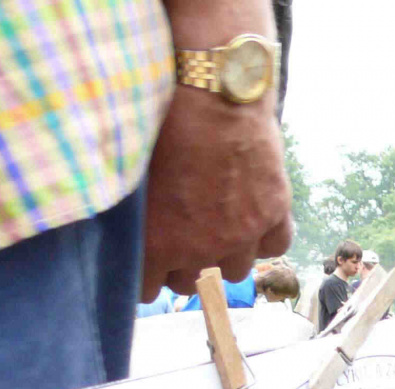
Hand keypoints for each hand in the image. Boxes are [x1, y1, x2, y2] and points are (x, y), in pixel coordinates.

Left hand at [142, 0, 292, 298]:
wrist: (210, 92)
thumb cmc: (159, 123)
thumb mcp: (128, 172)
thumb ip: (128, 215)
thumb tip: (119, 232)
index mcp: (158, 242)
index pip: (146, 289)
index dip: (143, 275)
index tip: (143, 260)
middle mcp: (202, 248)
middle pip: (190, 284)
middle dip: (182, 265)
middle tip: (177, 237)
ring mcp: (243, 234)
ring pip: (235, 271)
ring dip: (224, 255)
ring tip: (216, 228)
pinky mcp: (274, 212)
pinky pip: (275, 246)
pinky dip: (264, 237)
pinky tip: (252, 220)